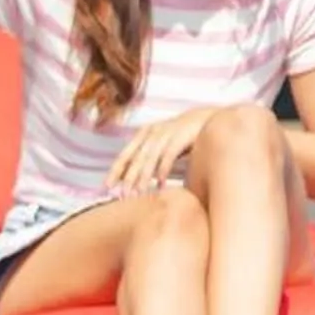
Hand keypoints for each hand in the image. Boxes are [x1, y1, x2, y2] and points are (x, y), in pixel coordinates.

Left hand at [106, 107, 228, 194]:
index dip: (115, 171)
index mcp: (144, 134)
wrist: (208, 119)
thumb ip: (148, 158)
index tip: (106, 187)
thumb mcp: (161, 144)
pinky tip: (160, 184)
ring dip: (143, 178)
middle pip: (135, 158)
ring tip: (138, 194)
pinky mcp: (180, 137)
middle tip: (122, 195)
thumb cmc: (182, 136)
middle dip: (128, 178)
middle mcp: (151, 132)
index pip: (125, 155)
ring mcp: (165, 133)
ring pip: (149, 158)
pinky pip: (168, 156)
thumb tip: (135, 179)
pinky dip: (163, 171)